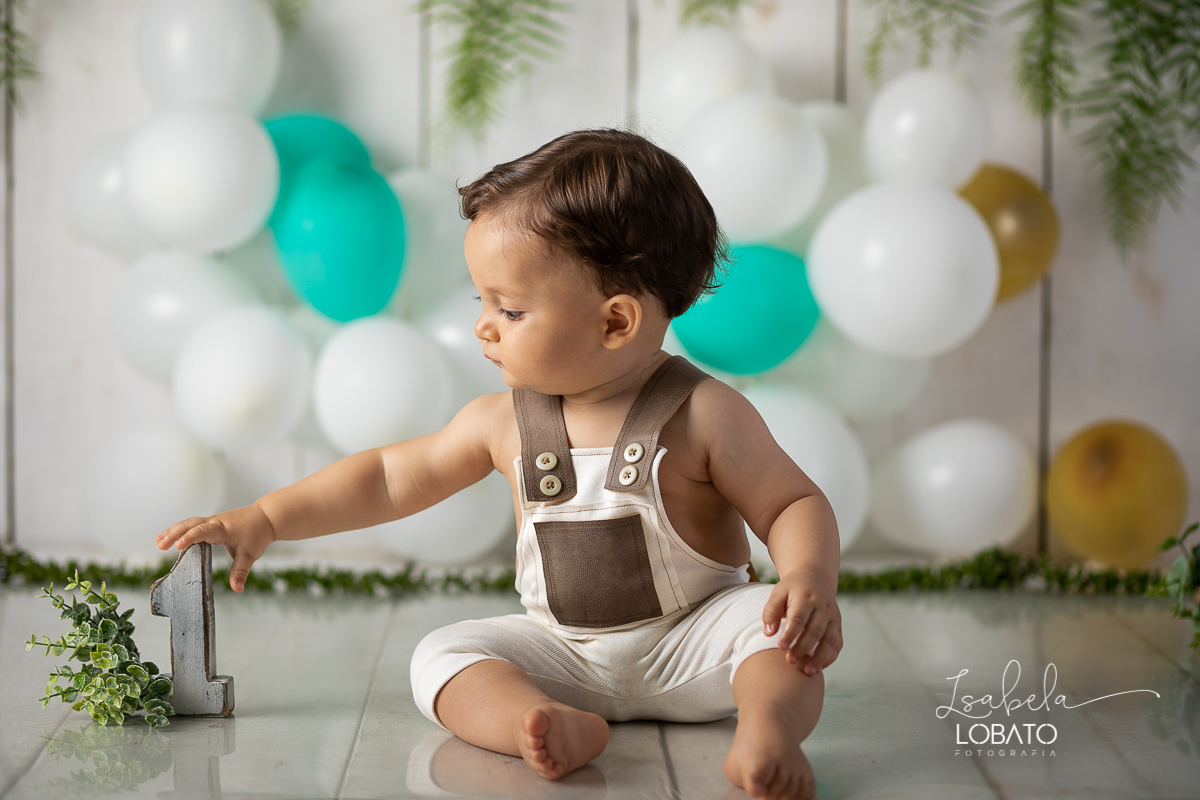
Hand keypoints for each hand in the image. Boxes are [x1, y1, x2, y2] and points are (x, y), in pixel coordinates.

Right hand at [156, 504, 275, 592]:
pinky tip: (169, 537)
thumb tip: (237, 588)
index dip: (190, 538)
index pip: (203, 531)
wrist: (265, 518)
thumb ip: (241, 571)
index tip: (178, 545)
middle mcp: (215, 522)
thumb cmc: (257, 534)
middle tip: (161, 545)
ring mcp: (212, 521)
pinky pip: (192, 525)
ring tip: (158, 541)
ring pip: (189, 523)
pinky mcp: (211, 523)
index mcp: (223, 528)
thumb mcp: (250, 554)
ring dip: (174, 530)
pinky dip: (180, 530)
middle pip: (190, 524)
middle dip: (175, 533)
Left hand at [762, 569, 842, 675]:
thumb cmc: (791, 590)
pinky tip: (818, 668)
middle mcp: (823, 606)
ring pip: (830, 640)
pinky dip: (830, 657)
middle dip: (803, 648)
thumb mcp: (778, 593)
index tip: (780, 647)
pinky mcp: (838, 625)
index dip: (790, 634)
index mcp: (806, 597)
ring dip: (820, 657)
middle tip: (790, 661)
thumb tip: (768, 633)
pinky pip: (837, 644)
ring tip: (808, 671)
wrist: (814, 579)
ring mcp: (833, 616)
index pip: (799, 617)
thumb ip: (771, 611)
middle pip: (815, 630)